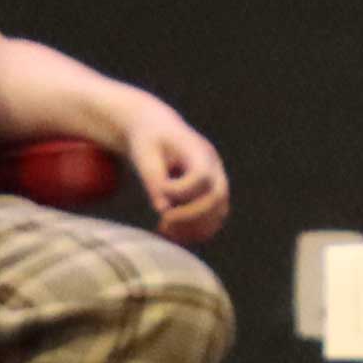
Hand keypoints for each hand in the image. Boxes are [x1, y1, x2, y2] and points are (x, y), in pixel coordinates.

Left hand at [102, 99, 233, 243]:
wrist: (158, 130)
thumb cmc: (148, 140)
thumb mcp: (144, 154)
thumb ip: (153, 179)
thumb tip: (163, 209)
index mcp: (198, 150)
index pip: (201, 176)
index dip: (181, 190)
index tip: (159, 190)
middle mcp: (214, 167)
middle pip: (216, 197)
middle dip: (191, 215)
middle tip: (163, 221)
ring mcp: (216, 182)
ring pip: (218, 213)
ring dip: (193, 228)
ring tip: (163, 229)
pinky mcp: (212, 196)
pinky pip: (212, 221)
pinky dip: (194, 232)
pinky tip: (170, 232)